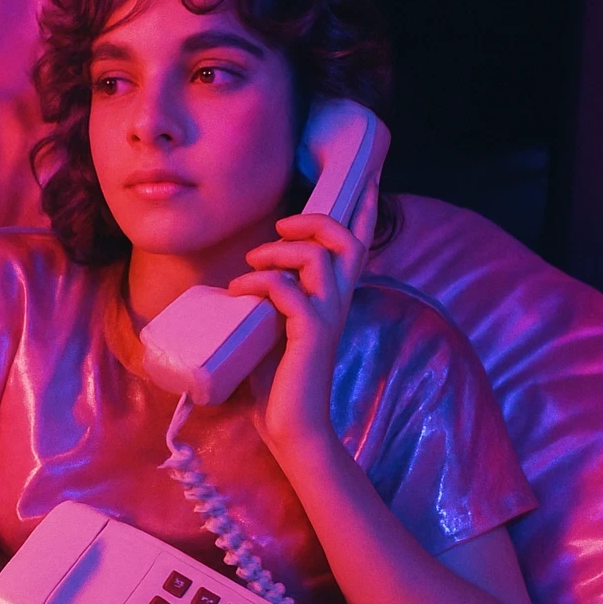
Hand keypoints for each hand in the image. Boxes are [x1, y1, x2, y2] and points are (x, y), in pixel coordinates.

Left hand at [226, 180, 377, 455]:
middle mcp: (338, 302)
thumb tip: (244, 276)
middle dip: (315, 219)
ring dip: (277, 251)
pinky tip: (237, 293)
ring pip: (317, 257)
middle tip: (282, 224)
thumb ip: (275, 300)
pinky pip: (287, 290)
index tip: (366, 175)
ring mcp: (327, 317)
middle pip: (346, 238)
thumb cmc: (280, 381)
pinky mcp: (309, 334)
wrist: (291, 428)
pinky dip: (258, 283)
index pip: (359, 243)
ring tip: (250, 267)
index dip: (363, 206)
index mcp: (334, 298)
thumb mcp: (275, 327)